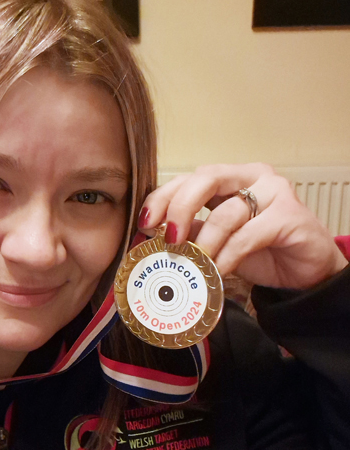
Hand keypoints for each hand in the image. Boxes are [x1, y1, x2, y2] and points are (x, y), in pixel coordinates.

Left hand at [139, 163, 347, 289]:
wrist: (305, 273)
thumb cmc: (261, 253)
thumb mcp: (217, 242)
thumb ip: (191, 232)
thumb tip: (151, 236)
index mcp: (230, 178)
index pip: (189, 178)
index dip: (163, 198)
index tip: (144, 223)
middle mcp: (251, 176)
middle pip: (206, 178)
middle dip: (179, 208)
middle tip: (168, 238)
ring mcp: (274, 192)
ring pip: (227, 210)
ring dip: (206, 242)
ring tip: (196, 265)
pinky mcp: (290, 215)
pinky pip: (248, 234)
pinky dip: (228, 255)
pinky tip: (219, 270)